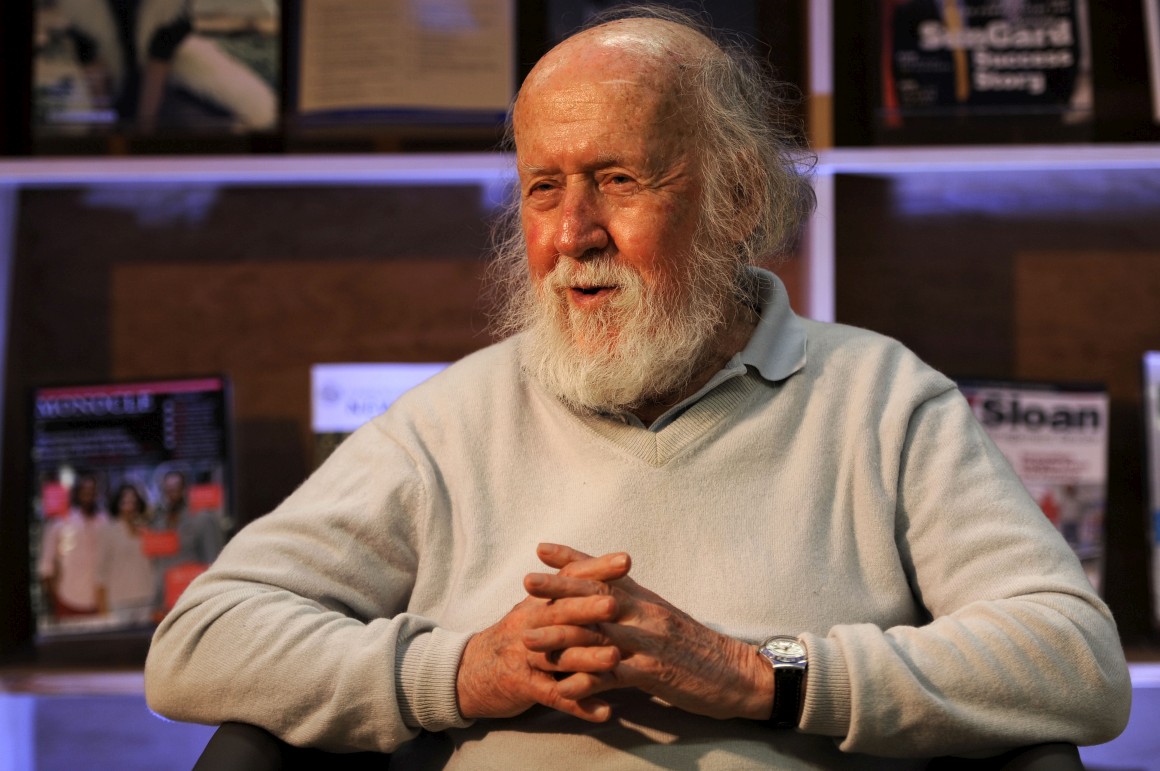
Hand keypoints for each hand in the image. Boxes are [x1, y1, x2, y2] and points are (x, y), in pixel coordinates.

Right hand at [455, 547, 629, 721]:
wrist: (470, 671)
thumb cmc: (514, 637)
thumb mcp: (532, 609)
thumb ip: (562, 592)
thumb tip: (601, 570)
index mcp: (537, 601)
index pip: (567, 578)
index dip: (595, 568)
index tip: (626, 559)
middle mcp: (530, 624)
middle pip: (560, 613)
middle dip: (587, 608)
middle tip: (613, 604)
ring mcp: (526, 656)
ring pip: (558, 656)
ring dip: (587, 658)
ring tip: (615, 658)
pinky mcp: (523, 687)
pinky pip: (553, 696)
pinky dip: (579, 705)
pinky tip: (605, 712)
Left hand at [525, 543, 773, 720]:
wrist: (736, 674)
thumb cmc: (696, 648)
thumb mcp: (664, 618)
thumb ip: (633, 606)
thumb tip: (603, 595)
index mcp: (646, 600)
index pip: (605, 572)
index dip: (573, 559)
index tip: (542, 548)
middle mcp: (646, 614)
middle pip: (596, 595)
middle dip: (559, 586)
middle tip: (526, 580)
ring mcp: (649, 643)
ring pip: (598, 633)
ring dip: (561, 635)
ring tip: (528, 637)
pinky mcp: (654, 673)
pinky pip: (613, 676)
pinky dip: (586, 681)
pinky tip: (562, 686)